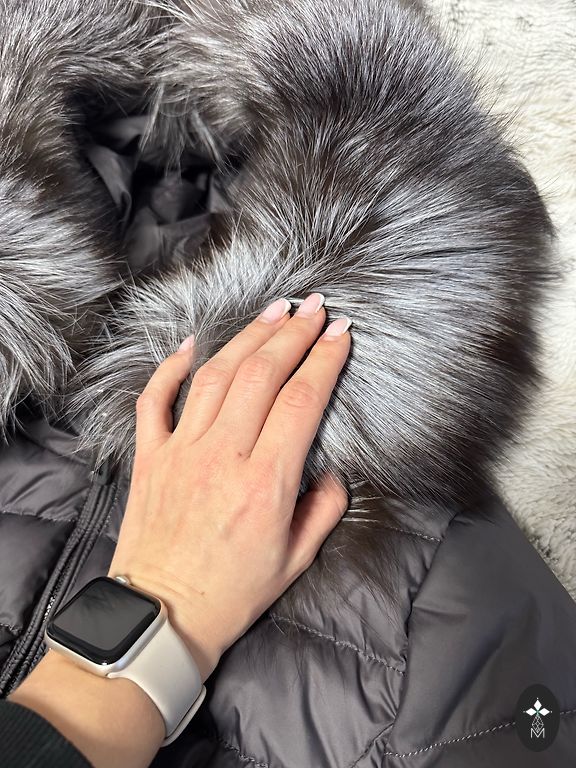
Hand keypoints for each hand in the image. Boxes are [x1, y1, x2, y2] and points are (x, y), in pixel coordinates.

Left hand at [108, 292, 351, 680]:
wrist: (161, 616)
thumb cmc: (232, 594)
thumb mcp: (296, 559)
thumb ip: (324, 509)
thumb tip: (332, 471)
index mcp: (265, 483)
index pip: (302, 401)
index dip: (324, 360)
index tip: (341, 334)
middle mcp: (223, 457)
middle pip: (262, 375)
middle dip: (292, 333)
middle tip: (314, 307)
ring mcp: (181, 452)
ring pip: (215, 376)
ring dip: (247, 338)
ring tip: (272, 311)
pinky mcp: (151, 457)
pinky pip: (154, 400)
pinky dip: (170, 368)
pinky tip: (190, 343)